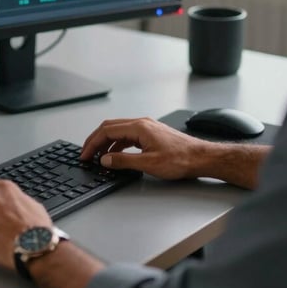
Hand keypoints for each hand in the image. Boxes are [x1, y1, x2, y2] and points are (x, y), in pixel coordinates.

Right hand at [81, 117, 209, 180]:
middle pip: (110, 127)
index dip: (92, 143)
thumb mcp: (148, 163)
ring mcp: (147, 128)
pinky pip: (128, 136)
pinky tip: (116, 155)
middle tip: (86, 153)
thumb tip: (105, 159)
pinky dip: (117, 144)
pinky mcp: (151, 134)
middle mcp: (141, 123)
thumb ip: (123, 161)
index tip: (85, 154)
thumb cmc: (181, 159)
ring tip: (99, 157)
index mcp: (139, 127)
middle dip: (95, 141)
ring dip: (106, 143)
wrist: (201, 158)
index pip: (106, 131)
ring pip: (119, 131)